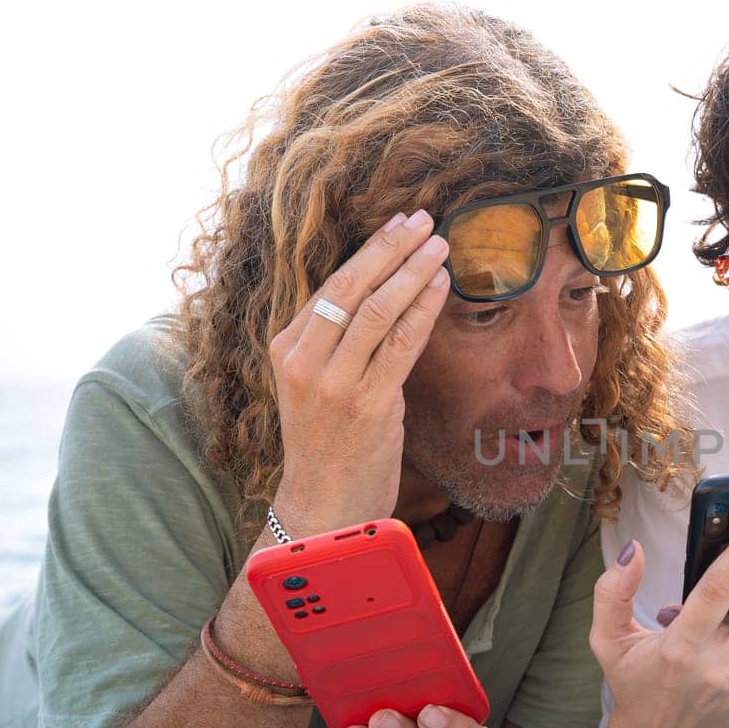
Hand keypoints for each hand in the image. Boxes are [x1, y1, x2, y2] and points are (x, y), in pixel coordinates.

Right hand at [266, 210, 452, 538]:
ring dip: (414, 270)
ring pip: (378, 309)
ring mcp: (334, 382)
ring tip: (440, 244)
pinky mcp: (367, 404)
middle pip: (352, 286)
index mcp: (286, 348)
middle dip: (391, 247)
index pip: (331, 285)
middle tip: (423, 219)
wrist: (321, 508)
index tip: (399, 223)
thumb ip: (338, 344)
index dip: (369, 250)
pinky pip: (401, 344)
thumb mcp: (317, 385)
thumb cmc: (327, 445)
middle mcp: (303, 360)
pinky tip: (442, 286)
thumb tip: (382, 293)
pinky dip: (424, 309)